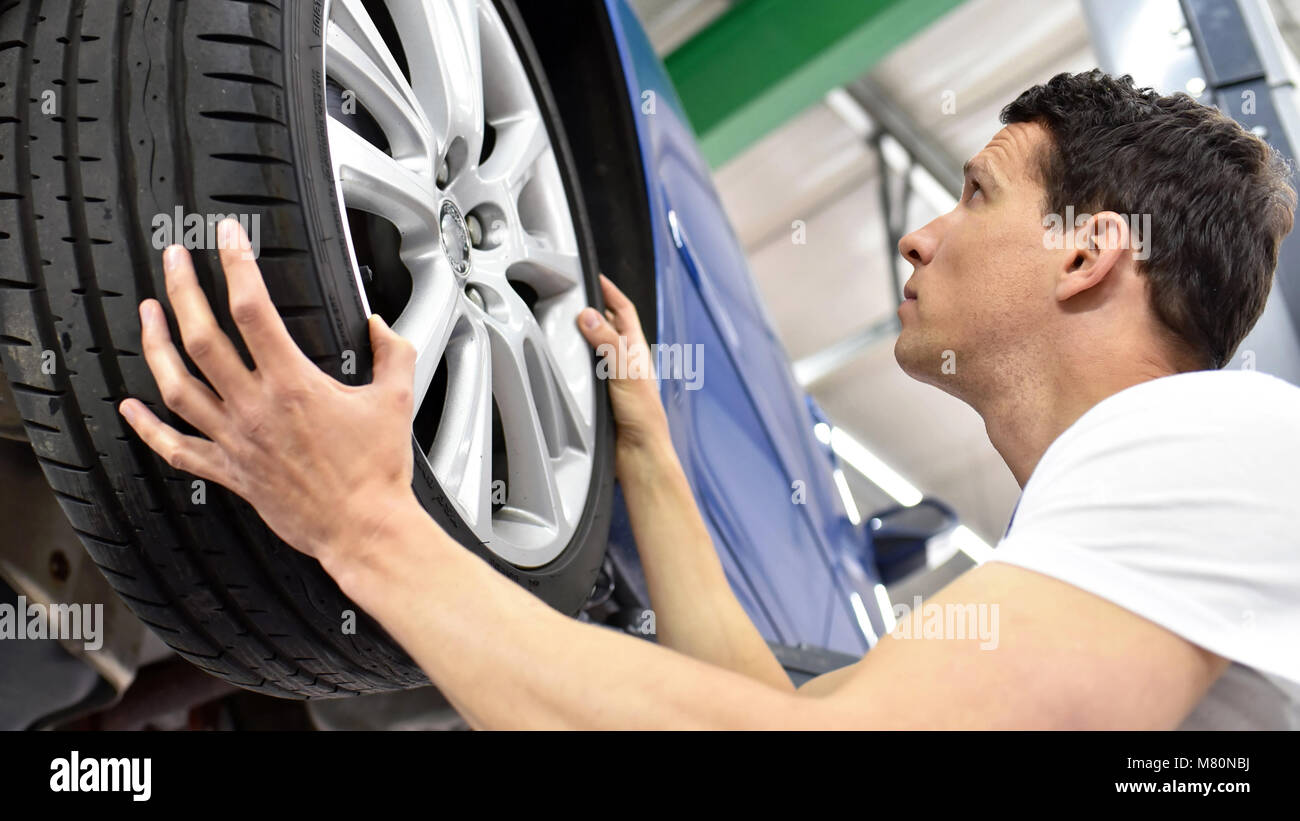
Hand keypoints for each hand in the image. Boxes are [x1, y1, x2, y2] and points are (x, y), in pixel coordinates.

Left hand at [118, 220, 419, 562]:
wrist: (363, 528)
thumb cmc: (377, 471)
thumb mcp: (397, 398)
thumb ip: (392, 352)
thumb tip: (379, 325)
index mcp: (294, 384)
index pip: (253, 309)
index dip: (236, 264)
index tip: (228, 237)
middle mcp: (255, 408)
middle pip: (201, 338)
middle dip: (182, 290)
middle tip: (175, 260)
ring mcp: (236, 441)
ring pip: (177, 386)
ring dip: (156, 345)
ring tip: (148, 313)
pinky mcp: (230, 472)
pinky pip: (177, 447)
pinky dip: (146, 428)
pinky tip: (129, 407)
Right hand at [576, 275, 670, 457]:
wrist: (639, 452)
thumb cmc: (643, 417)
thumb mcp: (625, 372)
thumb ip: (607, 342)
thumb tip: (588, 316)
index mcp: (637, 350)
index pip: (623, 311)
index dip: (611, 292)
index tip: (597, 278)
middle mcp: (627, 361)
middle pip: (610, 326)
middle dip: (595, 308)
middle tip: (576, 296)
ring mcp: (615, 377)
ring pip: (598, 347)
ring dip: (585, 335)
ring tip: (568, 323)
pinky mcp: (604, 395)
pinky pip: (588, 369)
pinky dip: (578, 360)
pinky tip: (568, 363)